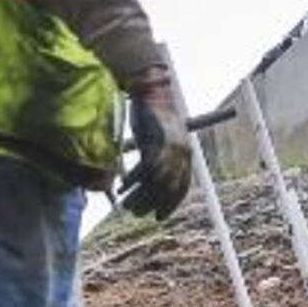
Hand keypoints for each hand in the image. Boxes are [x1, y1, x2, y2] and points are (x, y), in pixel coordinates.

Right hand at [120, 76, 195, 220]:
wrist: (151, 90)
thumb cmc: (152, 113)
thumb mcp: (157, 138)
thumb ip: (156, 156)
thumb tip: (150, 175)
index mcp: (185, 154)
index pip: (181, 188)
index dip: (170, 204)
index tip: (158, 216)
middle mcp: (181, 154)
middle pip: (168, 189)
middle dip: (152, 204)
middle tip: (138, 214)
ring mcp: (169, 148)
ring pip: (155, 183)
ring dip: (139, 197)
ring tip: (127, 206)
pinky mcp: (156, 142)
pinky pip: (143, 169)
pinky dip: (132, 180)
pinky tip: (122, 187)